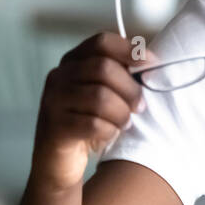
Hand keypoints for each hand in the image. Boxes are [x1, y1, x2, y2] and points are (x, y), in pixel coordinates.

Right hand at [31, 32, 150, 192]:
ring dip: (121, 114)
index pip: (102, 42)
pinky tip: (109, 134)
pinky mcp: (54, 125)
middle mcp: (59, 76)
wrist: (58, 163)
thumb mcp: (104, 94)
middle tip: (140, 107)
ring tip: (124, 123)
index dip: (130, 50)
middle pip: (104, 68)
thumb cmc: (87, 124)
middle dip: (130, 90)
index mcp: (73, 62)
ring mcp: (53, 100)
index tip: (152, 64)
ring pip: (100, 97)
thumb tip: (151, 63)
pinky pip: (92, 124)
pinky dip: (109, 131)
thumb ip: (120, 76)